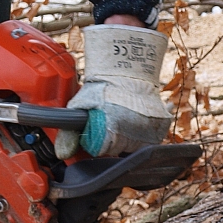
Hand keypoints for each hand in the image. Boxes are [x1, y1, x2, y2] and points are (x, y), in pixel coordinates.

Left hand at [55, 24, 171, 158]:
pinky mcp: (160, 127)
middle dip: (111, 139)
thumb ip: (70, 130)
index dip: (96, 141)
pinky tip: (134, 121)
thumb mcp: (81, 104)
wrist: (130, 70)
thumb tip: (62, 152)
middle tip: (109, 122)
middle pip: (117, 149)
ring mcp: (148, 131)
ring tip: (121, 119)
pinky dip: (142, 134)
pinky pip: (148, 140)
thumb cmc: (105, 86)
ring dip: (127, 137)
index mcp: (112, 129)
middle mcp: (132, 132)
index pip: (101, 150)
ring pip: (133, 146)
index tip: (96, 130)